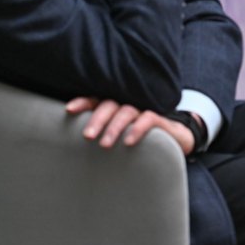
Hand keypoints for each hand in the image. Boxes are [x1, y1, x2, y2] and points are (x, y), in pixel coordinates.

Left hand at [66, 97, 195, 155]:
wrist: (176, 137)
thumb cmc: (140, 135)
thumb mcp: (119, 133)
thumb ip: (102, 133)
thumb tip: (77, 143)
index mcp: (115, 105)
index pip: (96, 100)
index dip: (83, 103)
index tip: (69, 110)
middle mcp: (127, 103)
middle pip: (109, 105)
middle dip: (97, 120)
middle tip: (87, 136)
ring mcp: (143, 108)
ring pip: (126, 111)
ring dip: (114, 127)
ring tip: (104, 145)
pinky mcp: (159, 118)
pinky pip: (147, 119)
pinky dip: (137, 128)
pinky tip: (128, 141)